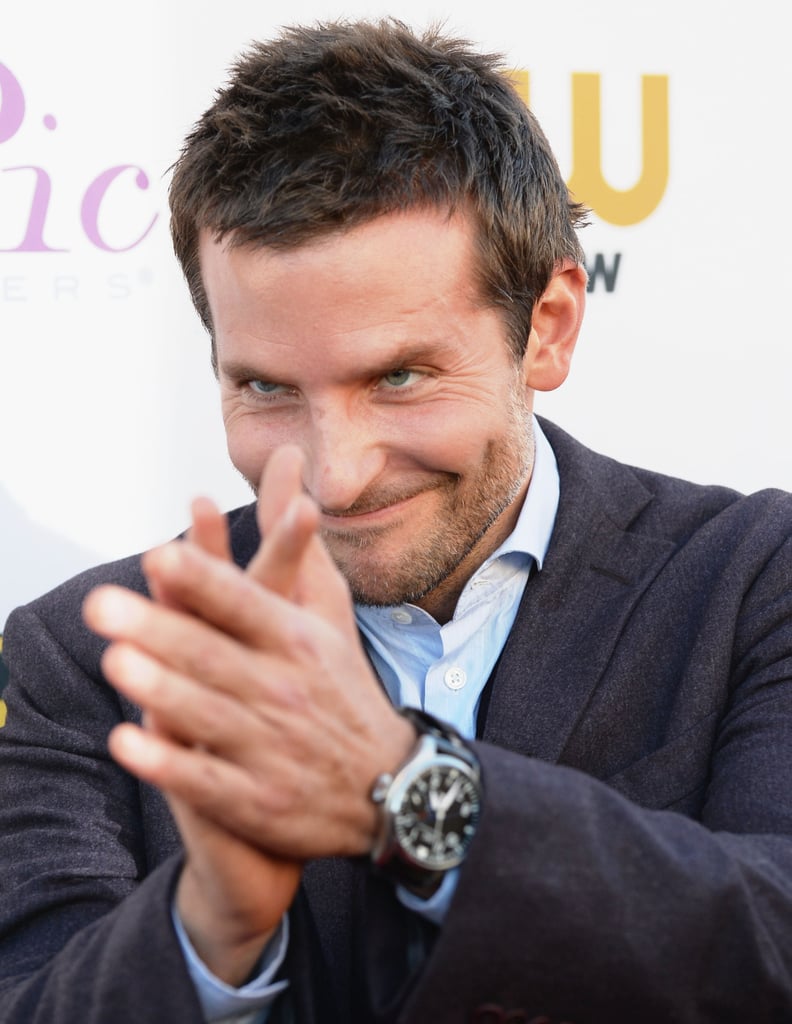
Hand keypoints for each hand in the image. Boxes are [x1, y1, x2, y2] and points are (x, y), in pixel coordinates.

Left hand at [84, 446, 414, 861]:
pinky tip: (130, 743)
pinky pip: (207, 779)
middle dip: (159, 629)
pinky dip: (169, 762)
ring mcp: (272, 747)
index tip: (161, 555)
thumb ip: (296, 543)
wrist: (389, 785)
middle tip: (102, 606)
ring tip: (116, 663)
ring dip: (160, 689)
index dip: (205, 581)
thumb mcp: (328, 612)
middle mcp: (285, 688)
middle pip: (213, 654)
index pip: (245, 603)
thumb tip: (286, 463)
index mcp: (298, 639)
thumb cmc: (342, 684)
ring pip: (207, 712)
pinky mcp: (259, 799)